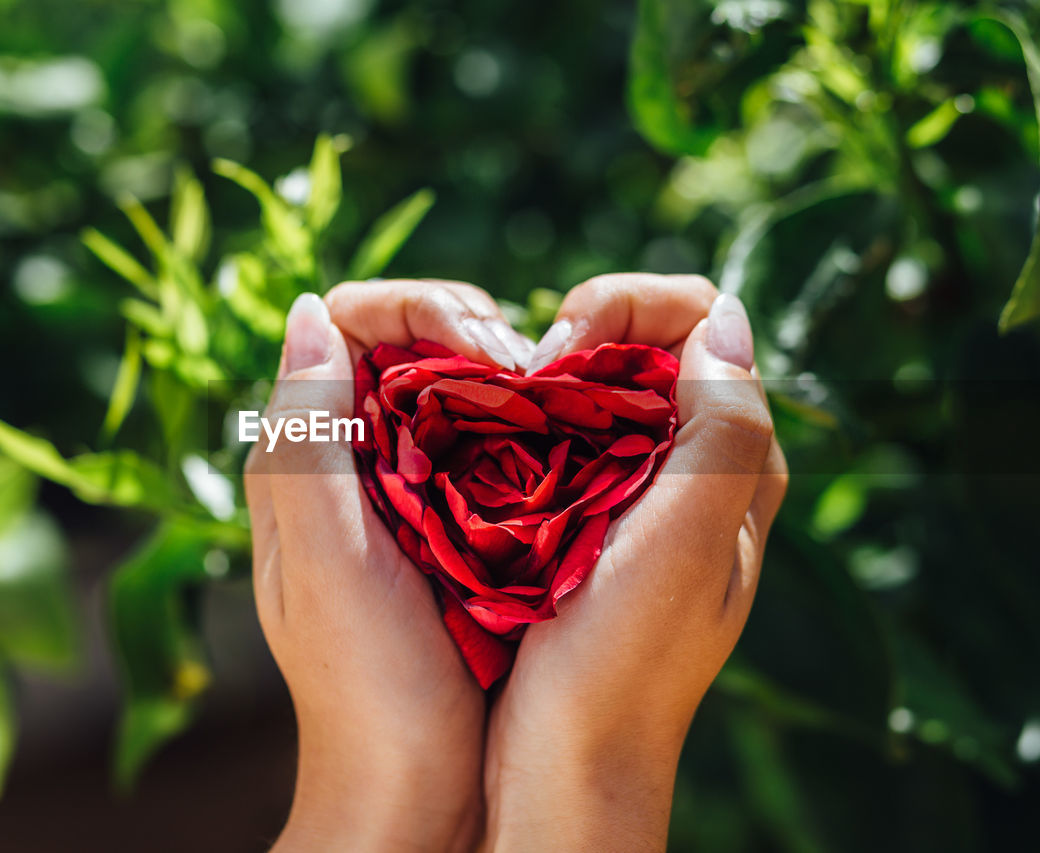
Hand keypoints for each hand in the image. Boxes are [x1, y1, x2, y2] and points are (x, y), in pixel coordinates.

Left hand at [246, 279, 531, 851]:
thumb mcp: (329, 558)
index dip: (423, 309)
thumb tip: (309, 308)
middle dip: (475, 331)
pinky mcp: (451, 525)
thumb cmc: (368, 682)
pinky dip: (527, 425)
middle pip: (409, 344)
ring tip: (556, 404)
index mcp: (303, 456)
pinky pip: (487, 442)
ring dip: (508, 376)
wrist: (415, 789)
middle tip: (532, 374)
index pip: (351, 321)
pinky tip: (564, 444)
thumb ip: (307, 436)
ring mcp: (402, 491)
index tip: (490, 352)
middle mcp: (346, 460)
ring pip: (454, 388)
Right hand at [485, 274, 788, 850]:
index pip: (701, 319)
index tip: (560, 345)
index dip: (627, 302)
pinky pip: (565, 436)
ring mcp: (639, 496)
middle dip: (580, 327)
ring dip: (547, 373)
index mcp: (735, 462)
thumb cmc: (624, 661)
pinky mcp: (588, 524)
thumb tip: (722, 315)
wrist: (570, 764)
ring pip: (600, 386)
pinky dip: (527, 417)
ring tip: (499, 401)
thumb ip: (725, 426)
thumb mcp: (685, 541)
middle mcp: (696, 469)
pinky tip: (489, 440)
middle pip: (647, 343)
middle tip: (521, 371)